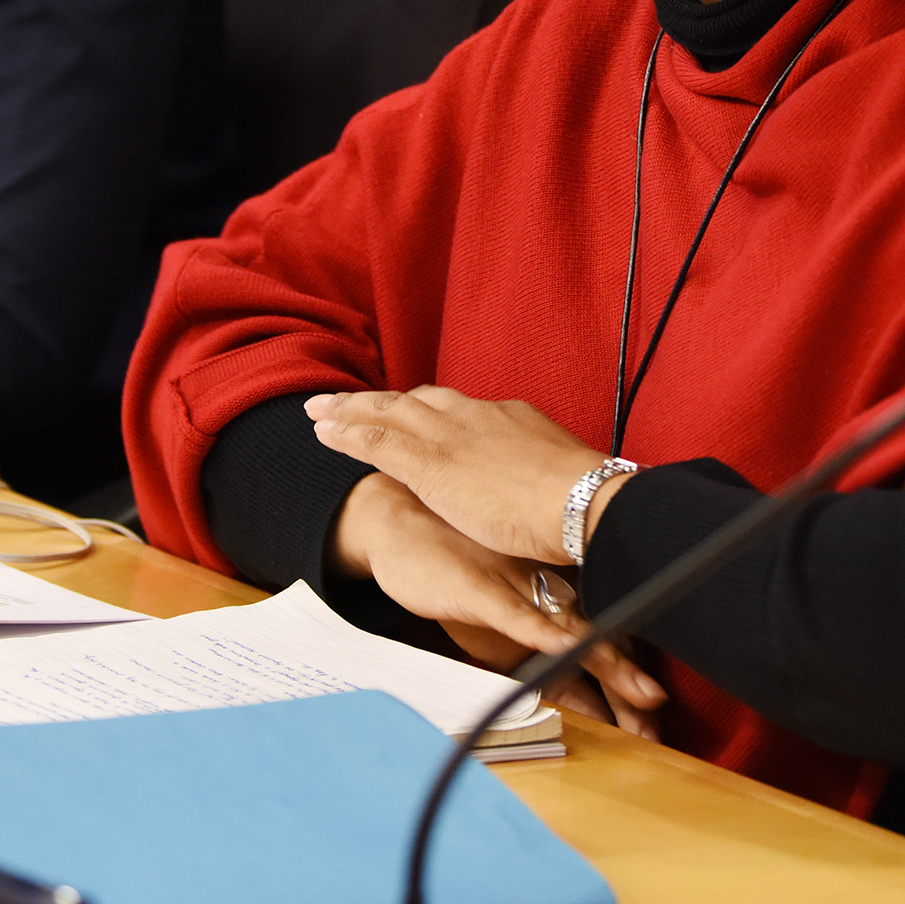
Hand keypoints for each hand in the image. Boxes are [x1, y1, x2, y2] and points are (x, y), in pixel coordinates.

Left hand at [306, 387, 630, 565]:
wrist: (583, 502)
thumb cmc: (585, 503)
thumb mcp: (564, 480)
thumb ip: (545, 483)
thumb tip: (552, 498)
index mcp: (509, 419)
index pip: (458, 409)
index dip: (427, 410)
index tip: (411, 412)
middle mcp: (474, 416)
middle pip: (416, 400)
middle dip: (380, 401)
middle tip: (348, 401)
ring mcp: (449, 437)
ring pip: (386, 412)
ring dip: (350, 410)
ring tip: (320, 410)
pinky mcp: (429, 464)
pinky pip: (375, 441)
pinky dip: (347, 434)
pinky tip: (325, 434)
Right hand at [328, 475, 660, 737]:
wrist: (397, 520)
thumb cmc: (450, 564)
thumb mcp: (495, 609)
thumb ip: (533, 644)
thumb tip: (569, 693)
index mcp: (551, 588)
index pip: (602, 635)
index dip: (628, 677)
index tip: (654, 716)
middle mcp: (543, 586)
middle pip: (599, 637)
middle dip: (630, 684)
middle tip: (658, 720)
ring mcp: (517, 585)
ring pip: (571, 630)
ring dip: (609, 666)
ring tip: (642, 697)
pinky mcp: (482, 588)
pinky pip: (518, 615)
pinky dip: (545, 635)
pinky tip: (569, 650)